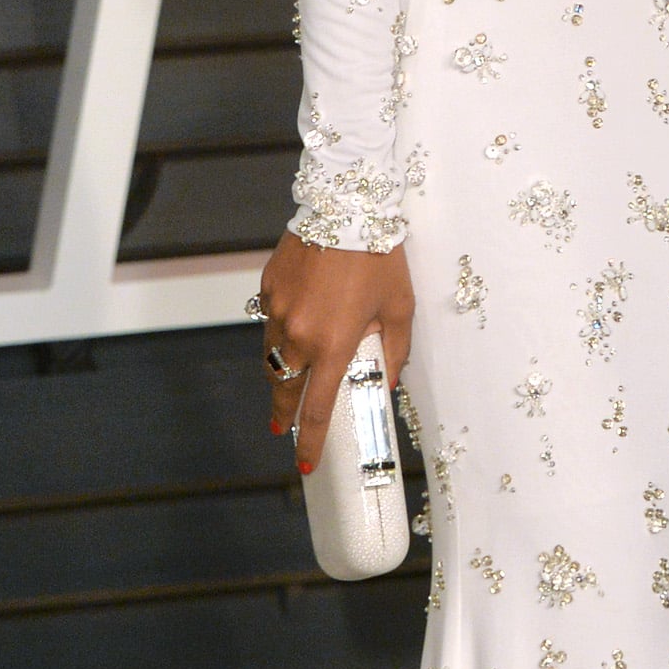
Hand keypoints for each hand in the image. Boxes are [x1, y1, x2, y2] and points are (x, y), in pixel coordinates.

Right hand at [258, 232, 413, 473]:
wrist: (347, 205)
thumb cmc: (380, 256)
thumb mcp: (400, 307)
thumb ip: (393, 351)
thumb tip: (386, 380)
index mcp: (334, 344)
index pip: (316, 408)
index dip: (310, 441)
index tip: (305, 463)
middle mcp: (299, 333)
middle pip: (283, 387)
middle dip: (282, 411)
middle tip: (280, 426)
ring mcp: (278, 308)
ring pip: (272, 353)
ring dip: (280, 370)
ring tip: (290, 376)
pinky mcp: (268, 285)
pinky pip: (270, 318)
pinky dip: (280, 328)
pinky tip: (296, 321)